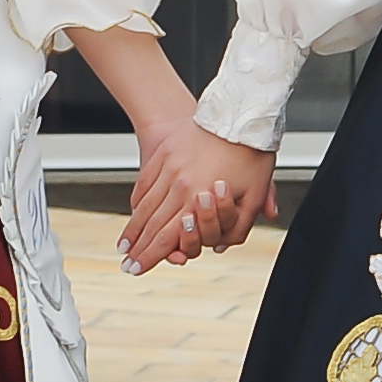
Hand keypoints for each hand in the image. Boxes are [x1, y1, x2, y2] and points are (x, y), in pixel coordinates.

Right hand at [123, 123, 275, 271]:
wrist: (237, 112)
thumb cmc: (250, 152)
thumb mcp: (257, 192)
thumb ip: (241, 224)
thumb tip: (222, 246)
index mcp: (199, 199)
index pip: (169, 237)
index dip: (153, 257)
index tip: (139, 269)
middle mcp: (179, 186)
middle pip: (152, 226)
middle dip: (139, 250)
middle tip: (128, 266)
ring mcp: (168, 170)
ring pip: (145, 207)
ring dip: (133, 230)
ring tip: (124, 247)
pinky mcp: (164, 156)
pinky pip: (145, 184)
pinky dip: (137, 203)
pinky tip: (134, 215)